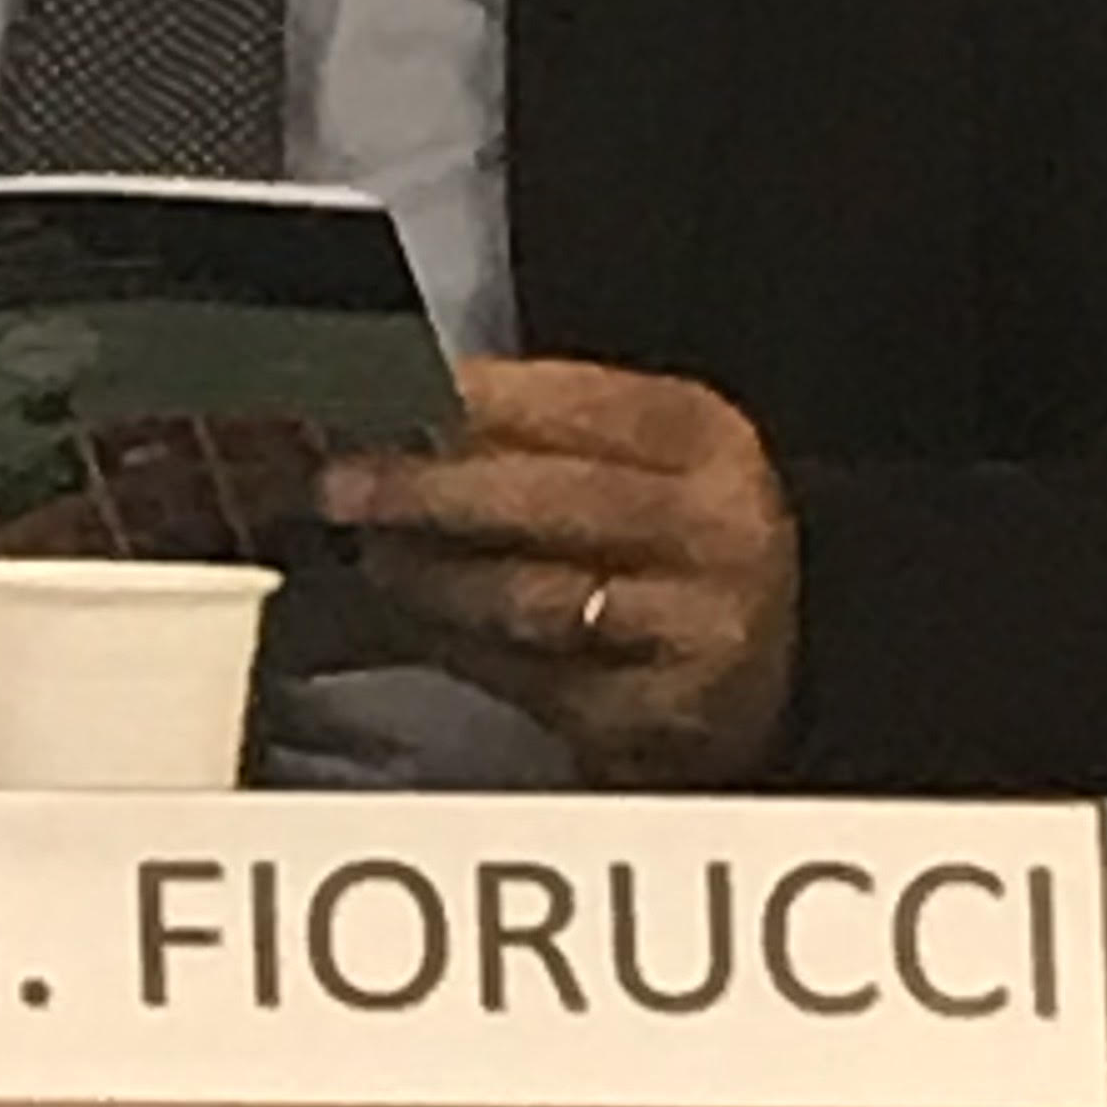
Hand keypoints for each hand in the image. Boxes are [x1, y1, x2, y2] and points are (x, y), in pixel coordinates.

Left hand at [318, 357, 799, 785]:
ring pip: (533, 596)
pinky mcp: (658, 712)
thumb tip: (389, 411)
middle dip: (428, 489)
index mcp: (703, 436)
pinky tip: (426, 624)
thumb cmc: (667, 545)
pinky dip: (464, 649)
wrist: (765, 665)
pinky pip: (534, 678)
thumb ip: (527, 432)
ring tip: (376, 555)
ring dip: (432, 576)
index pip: (569, 401)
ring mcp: (696, 625)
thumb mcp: (630, 460)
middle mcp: (715, 527)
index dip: (459, 400)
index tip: (375, 395)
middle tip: (342, 486)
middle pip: (549, 497)